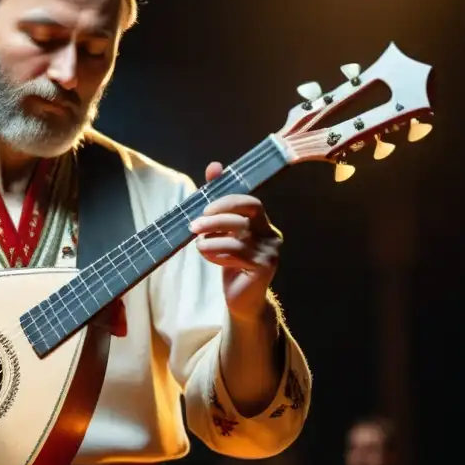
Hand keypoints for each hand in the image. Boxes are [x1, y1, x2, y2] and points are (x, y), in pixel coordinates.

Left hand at [189, 161, 282, 320]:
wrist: (243, 298)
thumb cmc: (230, 260)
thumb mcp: (223, 230)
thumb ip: (220, 200)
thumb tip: (215, 166)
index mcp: (263, 222)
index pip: (250, 202)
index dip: (227, 201)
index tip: (204, 207)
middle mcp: (271, 234)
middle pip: (240, 218)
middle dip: (212, 220)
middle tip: (192, 226)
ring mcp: (270, 252)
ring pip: (234, 238)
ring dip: (209, 240)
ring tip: (198, 245)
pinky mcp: (264, 268)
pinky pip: (235, 254)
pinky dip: (215, 254)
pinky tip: (208, 257)